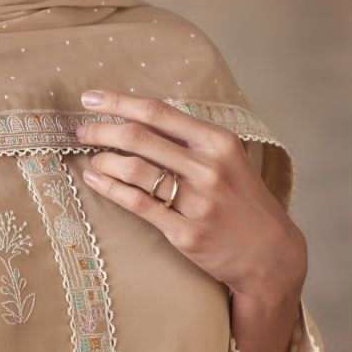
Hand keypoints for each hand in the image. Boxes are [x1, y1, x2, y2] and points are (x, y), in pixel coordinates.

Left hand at [75, 89, 307, 299]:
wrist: (269, 253)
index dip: (117, 101)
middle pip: (139, 138)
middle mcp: (208, 168)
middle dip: (101, 131)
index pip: (157, 112)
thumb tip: (137, 116)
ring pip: (134, 170)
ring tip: (91, 159)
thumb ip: (189, 138)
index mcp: (218, 141)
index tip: (89, 98)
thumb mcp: (228, 158)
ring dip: (103, 160)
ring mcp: (197, 202)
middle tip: (82, 132)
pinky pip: (137, 204)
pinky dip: (109, 188)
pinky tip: (94, 179)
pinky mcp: (185, 233)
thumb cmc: (241, 200)